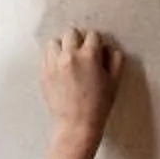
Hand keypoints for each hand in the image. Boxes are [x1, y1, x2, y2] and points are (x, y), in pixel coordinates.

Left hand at [40, 27, 122, 144]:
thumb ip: (115, 60)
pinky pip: (46, 56)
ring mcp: (53, 64)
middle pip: (71, 33)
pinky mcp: (43, 73)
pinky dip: (53, 58)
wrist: (76, 125)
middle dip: (79, 40)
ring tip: (68, 58)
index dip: (97, 43)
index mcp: (89, 56)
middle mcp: (69, 56)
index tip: (97, 52)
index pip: (93, 35)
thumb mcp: (114, 82)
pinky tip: (60, 68)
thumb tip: (109, 49)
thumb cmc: (98, 105)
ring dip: (62, 46)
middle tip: (83, 53)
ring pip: (54, 42)